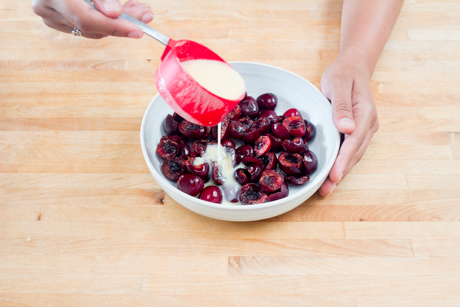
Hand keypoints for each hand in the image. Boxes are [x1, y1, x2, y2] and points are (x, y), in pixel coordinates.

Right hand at [32, 0, 153, 38]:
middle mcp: (47, 9)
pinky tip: (123, 12)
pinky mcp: (57, 20)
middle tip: (146, 14)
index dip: (114, 27)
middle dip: (123, 22)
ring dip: (118, 22)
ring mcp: (50, 17)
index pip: (86, 20)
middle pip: (92, 26)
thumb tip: (114, 14)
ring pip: (91, 30)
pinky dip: (106, 22)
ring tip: (139, 10)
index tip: (138, 31)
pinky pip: (86, 27)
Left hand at [318, 58, 378, 196]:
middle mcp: (367, 126)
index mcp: (365, 115)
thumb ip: (341, 106)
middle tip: (325, 191)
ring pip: (352, 156)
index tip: (334, 176)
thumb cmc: (343, 74)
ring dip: (340, 172)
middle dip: (340, 174)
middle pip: (354, 155)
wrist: (352, 68)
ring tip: (326, 189)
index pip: (354, 143)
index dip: (343, 161)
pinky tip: (329, 173)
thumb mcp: (338, 84)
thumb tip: (347, 128)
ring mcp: (363, 130)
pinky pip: (348, 151)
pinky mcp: (355, 132)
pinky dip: (339, 163)